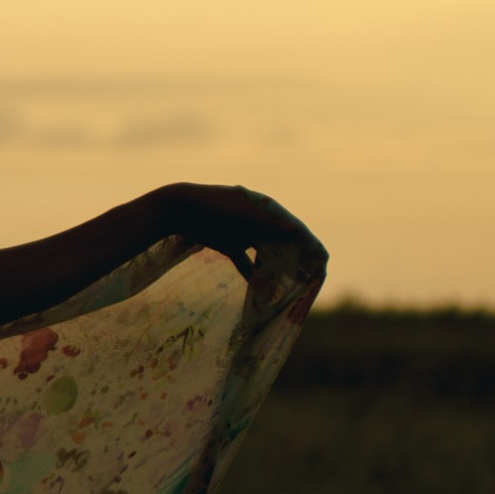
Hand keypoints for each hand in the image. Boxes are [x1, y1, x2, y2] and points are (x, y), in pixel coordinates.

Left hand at [158, 182, 327, 287]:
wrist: (178, 210)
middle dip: (291, 256)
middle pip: (278, 239)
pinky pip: (244, 261)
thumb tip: (294, 229)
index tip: (316, 255)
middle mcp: (256, 220)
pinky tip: (259, 287)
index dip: (302, 238)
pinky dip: (251, 273)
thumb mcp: (240, 213)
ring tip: (286, 284)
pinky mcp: (229, 244)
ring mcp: (242, 233)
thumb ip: (266, 222)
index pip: (288, 223)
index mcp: (262, 207)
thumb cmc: (211, 205)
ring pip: (263, 252)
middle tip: (305, 274)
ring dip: (272, 267)